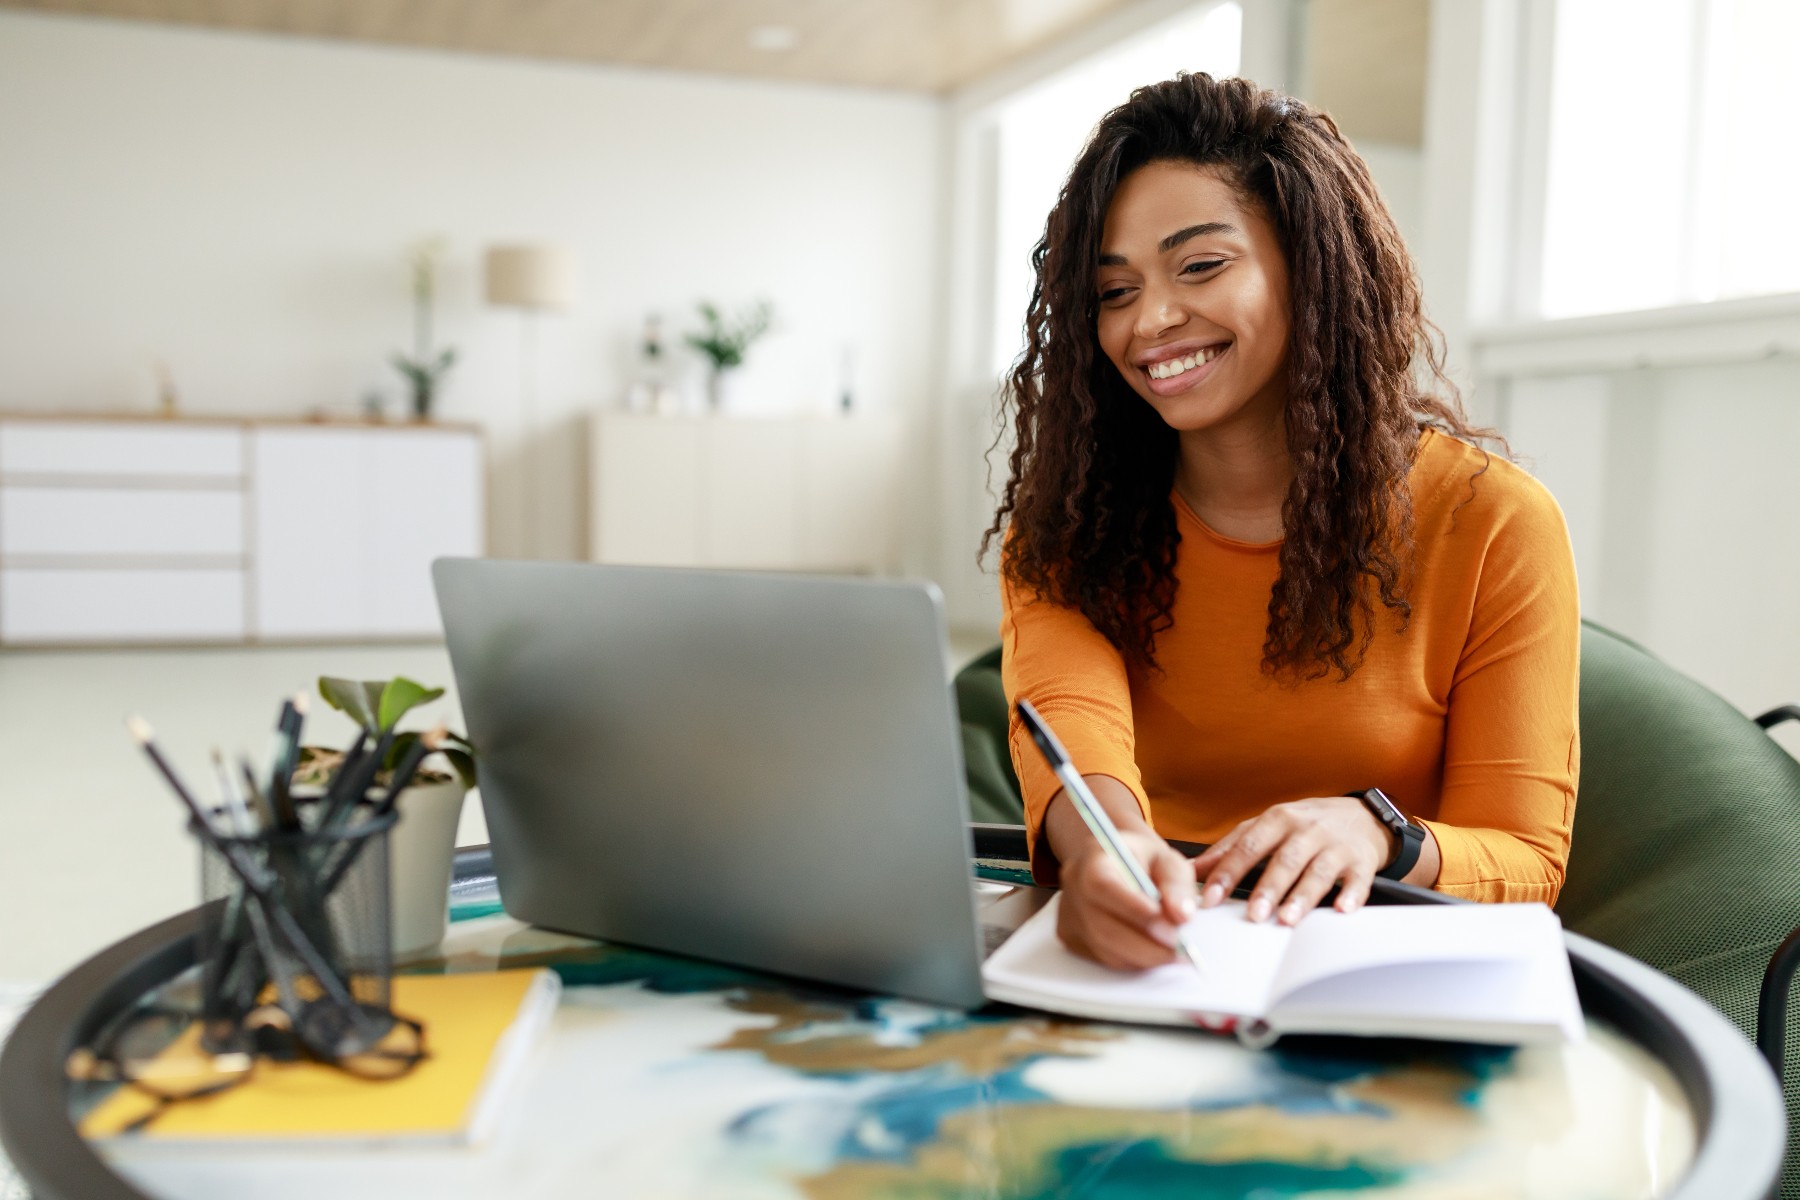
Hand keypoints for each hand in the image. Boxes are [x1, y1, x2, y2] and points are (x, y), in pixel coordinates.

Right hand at [1054, 829, 1198, 970]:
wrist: (1117, 862)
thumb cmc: (1143, 859)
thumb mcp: (1166, 859)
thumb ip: (1176, 884)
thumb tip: (1182, 915)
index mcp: (1092, 858)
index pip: (1103, 887)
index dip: (1135, 911)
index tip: (1171, 929)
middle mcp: (1073, 887)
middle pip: (1102, 927)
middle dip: (1147, 946)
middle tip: (1181, 950)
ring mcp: (1069, 916)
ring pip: (1105, 949)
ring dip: (1144, 957)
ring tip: (1174, 952)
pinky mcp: (1072, 938)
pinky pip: (1104, 958)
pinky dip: (1133, 960)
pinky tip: (1153, 950)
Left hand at [1190, 797, 1391, 924]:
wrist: (1361, 815)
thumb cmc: (1305, 824)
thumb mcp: (1266, 826)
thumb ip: (1230, 847)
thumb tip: (1193, 869)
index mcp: (1277, 820)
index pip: (1248, 846)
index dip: (1228, 872)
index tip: (1211, 897)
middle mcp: (1306, 830)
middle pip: (1284, 860)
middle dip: (1267, 888)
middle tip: (1253, 914)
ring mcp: (1335, 846)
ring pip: (1318, 872)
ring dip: (1302, 896)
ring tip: (1287, 919)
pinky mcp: (1361, 861)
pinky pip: (1357, 880)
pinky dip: (1351, 895)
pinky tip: (1341, 909)